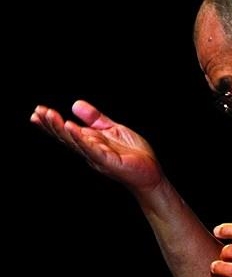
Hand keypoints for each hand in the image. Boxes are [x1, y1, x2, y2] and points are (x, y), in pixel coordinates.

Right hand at [30, 100, 162, 192]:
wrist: (150, 173)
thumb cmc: (133, 153)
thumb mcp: (112, 129)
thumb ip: (95, 118)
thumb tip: (75, 104)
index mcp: (90, 142)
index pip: (67, 132)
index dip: (52, 123)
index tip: (37, 112)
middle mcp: (89, 151)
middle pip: (66, 137)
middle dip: (51, 125)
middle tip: (37, 113)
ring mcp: (97, 157)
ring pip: (75, 142)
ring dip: (61, 129)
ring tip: (49, 116)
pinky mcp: (109, 161)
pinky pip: (92, 149)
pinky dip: (80, 138)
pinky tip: (71, 127)